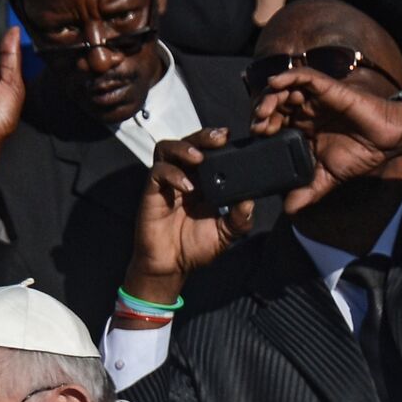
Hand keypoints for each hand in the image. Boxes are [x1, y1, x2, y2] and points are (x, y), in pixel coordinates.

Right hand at [122, 128, 254, 320]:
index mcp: (203, 181)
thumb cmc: (195, 248)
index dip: (219, 141)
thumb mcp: (226, 233)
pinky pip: (157, 172)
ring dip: (184, 147)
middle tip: (219, 138)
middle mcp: (183, 177)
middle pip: (188, 142)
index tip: (234, 138)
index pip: (208, 151)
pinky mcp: (151, 193)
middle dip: (203, 135)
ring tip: (199, 156)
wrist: (171, 266)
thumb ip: (240, 218)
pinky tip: (187, 186)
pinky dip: (172, 174)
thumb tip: (250, 201)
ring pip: (167, 148)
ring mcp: (166, 183)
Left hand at [250, 66, 401, 211]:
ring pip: (284, 90)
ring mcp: (314, 100)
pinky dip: (288, 77)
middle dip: (261, 113)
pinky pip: (304, 77)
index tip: (256, 137)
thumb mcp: (326, 177)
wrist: (387, 141)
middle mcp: (303, 113)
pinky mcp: (327, 89)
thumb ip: (307, 192)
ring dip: (270, 97)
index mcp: (299, 130)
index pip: (271, 124)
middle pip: (273, 106)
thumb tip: (289, 211)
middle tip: (258, 124)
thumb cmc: (358, 154)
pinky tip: (276, 83)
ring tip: (264, 110)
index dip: (260, 128)